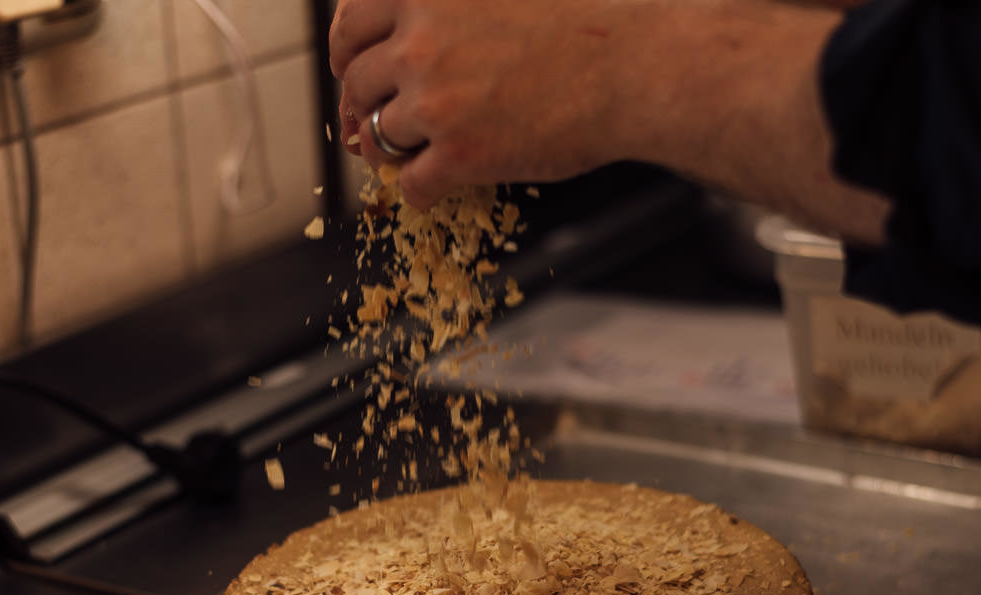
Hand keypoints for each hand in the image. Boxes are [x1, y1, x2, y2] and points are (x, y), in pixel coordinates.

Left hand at [330, 0, 629, 205]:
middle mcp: (420, 40)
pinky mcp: (458, 155)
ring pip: (380, 134)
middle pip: (359, 82)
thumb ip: (450, 0)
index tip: (350, 63)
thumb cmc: (587, 18)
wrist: (634, 67)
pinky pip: (412, 183)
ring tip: (410, 152)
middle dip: (364, 103)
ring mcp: (434, 100)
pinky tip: (433, 188)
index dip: (347, 49)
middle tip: (374, 117)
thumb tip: (414, 26)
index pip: (352, 21)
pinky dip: (418, 190)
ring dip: (390, 146)